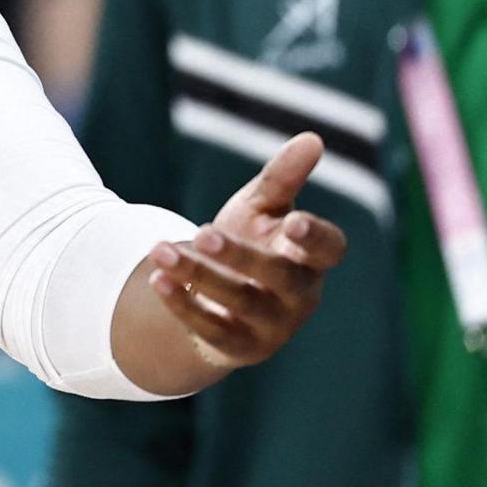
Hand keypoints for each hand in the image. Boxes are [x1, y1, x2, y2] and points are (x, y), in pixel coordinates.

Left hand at [149, 132, 348, 368]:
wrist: (219, 301)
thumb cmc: (251, 243)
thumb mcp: (261, 209)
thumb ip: (282, 179)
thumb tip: (312, 138)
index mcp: (311, 259)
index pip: (328, 250)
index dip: (315, 238)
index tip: (291, 222)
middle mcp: (299, 296)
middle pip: (280, 278)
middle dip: (242, 256)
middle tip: (203, 232)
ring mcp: (272, 326)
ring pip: (239, 302)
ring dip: (198, 275)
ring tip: (161, 249)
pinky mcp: (237, 347)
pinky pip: (210, 329)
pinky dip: (182, 305)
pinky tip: (157, 279)